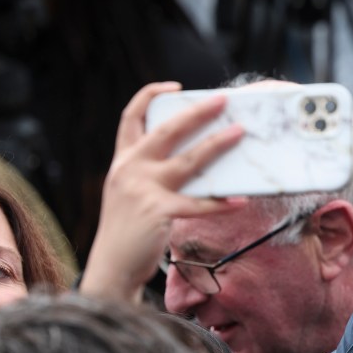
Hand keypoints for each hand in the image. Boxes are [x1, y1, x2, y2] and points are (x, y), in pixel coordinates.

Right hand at [81, 82, 245, 302]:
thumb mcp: (130, 194)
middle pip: (167, 130)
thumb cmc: (127, 232)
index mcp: (123, 162)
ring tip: (239, 133)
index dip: (151, 95)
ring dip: (217, 145)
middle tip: (221, 100)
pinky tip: (241, 201)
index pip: (131, 117)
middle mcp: (130, 169)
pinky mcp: (160, 212)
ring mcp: (144, 189)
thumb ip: (152, 176)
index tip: (175, 86)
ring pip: (189, 161)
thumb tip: (197, 162)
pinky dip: (221, 203)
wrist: (111, 266)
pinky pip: (199, 204)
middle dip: (196, 112)